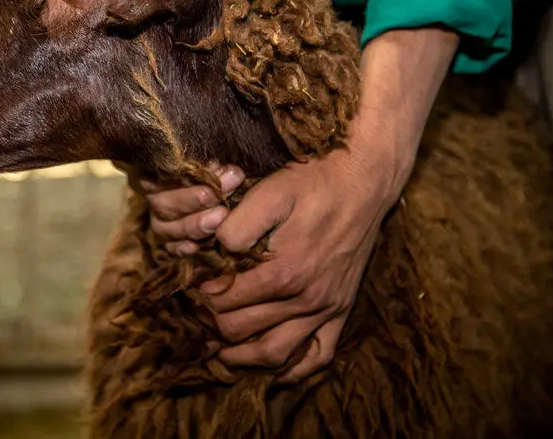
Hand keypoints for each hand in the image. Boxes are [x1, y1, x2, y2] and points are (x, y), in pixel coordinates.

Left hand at [142, 28, 459, 383]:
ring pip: (273, 353)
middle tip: (195, 313)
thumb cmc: (313, 183)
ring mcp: (326, 309)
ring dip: (240, 356)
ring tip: (218, 349)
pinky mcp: (341, 311)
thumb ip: (237, 226)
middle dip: (211, 323)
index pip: (224, 300)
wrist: (364, 182)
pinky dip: (291, 369)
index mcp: (283, 273)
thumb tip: (215, 253)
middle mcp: (306, 299)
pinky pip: (316, 357)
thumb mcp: (270, 193)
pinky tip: (269, 366)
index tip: (188, 286)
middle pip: (241, 330)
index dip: (199, 295)